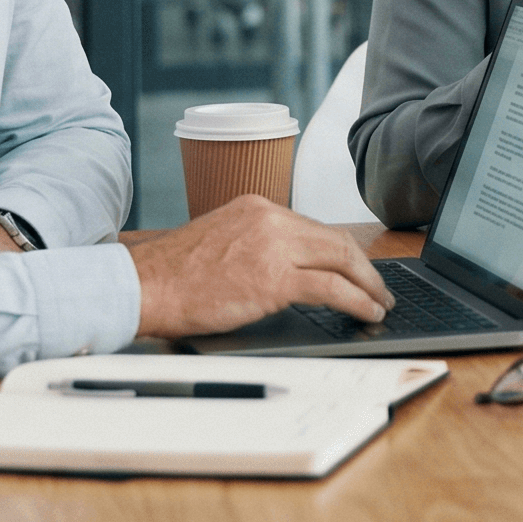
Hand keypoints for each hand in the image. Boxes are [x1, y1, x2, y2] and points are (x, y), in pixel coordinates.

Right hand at [123, 195, 393, 338]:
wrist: (143, 286)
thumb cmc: (172, 275)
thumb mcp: (220, 242)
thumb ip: (255, 245)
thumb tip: (287, 268)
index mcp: (257, 208)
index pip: (315, 227)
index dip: (343, 252)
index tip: (356, 268)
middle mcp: (270, 219)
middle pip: (337, 240)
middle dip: (365, 267)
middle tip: (379, 288)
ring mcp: (274, 247)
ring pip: (342, 260)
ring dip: (368, 284)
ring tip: (379, 303)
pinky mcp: (275, 279)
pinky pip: (333, 289)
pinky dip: (357, 301)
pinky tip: (366, 313)